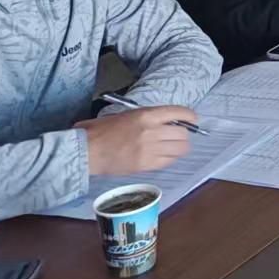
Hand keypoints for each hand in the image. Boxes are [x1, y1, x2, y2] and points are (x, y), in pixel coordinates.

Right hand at [78, 106, 195, 174]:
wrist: (87, 151)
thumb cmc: (101, 130)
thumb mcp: (126, 115)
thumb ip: (148, 117)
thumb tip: (167, 120)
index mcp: (146, 115)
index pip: (180, 113)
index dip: (190, 117)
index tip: (192, 120)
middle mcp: (152, 131)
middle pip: (183, 133)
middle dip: (184, 134)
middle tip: (178, 135)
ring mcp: (150, 150)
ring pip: (180, 149)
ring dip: (180, 147)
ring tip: (173, 147)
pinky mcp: (146, 165)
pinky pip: (169, 161)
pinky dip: (170, 158)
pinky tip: (163, 156)